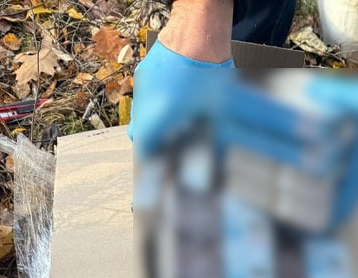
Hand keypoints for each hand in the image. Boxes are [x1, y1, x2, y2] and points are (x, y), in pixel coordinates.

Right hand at [128, 39, 232, 156]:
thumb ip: (213, 141)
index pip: (144, 146)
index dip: (152, 159)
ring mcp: (142, 86)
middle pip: (139, 133)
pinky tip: (172, 101)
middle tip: (169, 146)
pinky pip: (143, 97)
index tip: (162, 164)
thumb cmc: (208, 73)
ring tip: (174, 123)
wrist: (197, 32)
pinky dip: (153, 104)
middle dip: (152, 142)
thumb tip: (219, 164)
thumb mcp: (216, 112)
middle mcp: (145, 101)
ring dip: (152, 122)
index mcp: (160, 115)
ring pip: (139, 115)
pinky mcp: (143, 73)